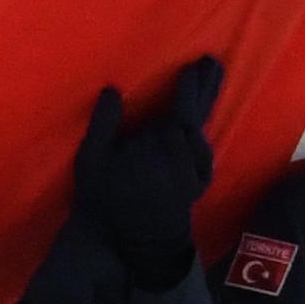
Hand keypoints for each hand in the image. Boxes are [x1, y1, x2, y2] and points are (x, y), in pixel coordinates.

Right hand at [72, 56, 225, 288]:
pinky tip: (202, 124)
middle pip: (199, 114)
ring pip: (203, 131)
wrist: (135, 241)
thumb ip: (103, 124)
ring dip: (208, 104)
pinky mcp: (197, 182)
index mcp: (163, 143)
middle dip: (206, 86)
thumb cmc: (109, 198)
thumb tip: (111, 90)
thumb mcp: (93, 161)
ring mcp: (195, 169)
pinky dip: (204, 133)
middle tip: (212, 62)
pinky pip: (204, 151)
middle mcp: (186, 153)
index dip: (189, 86)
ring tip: (210, 80)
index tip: (192, 65)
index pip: (182, 108)